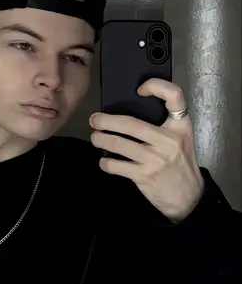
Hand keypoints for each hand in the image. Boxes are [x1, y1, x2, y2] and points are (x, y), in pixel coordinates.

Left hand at [89, 78, 204, 220]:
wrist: (188, 197)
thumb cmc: (181, 164)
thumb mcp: (181, 139)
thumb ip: (165, 126)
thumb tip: (129, 115)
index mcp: (181, 126)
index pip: (174, 96)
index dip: (157, 86)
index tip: (139, 90)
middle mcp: (169, 140)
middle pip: (132, 124)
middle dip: (107, 121)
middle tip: (94, 120)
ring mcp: (155, 159)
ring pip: (120, 145)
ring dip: (102, 140)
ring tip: (95, 138)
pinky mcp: (144, 176)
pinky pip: (118, 166)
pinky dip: (107, 163)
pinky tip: (104, 161)